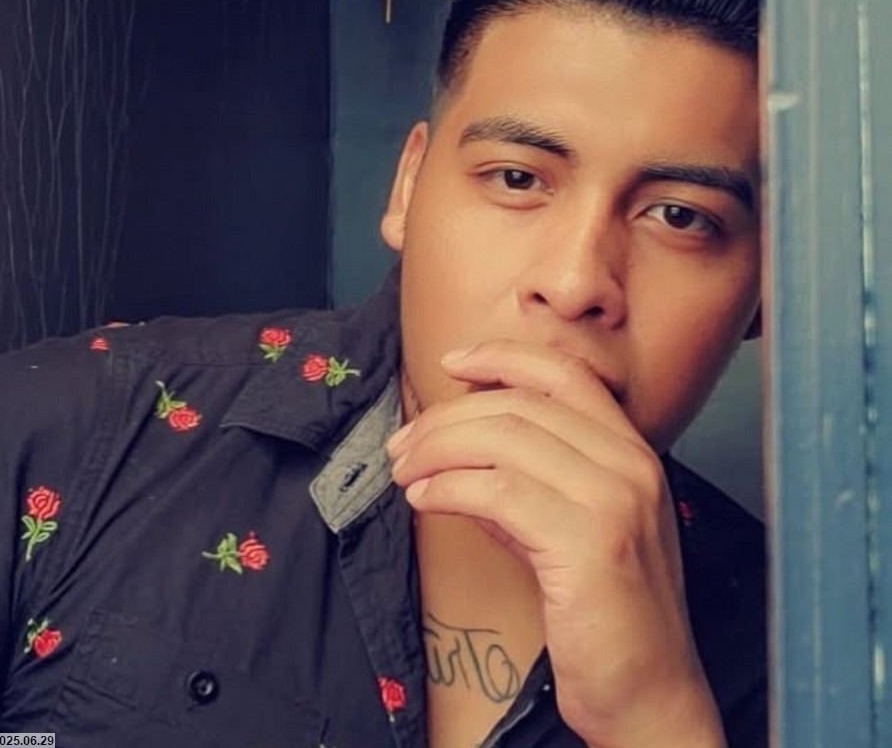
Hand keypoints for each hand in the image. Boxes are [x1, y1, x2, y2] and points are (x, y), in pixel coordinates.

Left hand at [387, 339, 726, 747]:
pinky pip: (500, 492)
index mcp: (632, 453)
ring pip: (505, 441)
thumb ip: (526, 484)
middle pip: (521, 406)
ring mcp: (615, 501)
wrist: (651, 695)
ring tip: (405, 469)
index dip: (504, 358)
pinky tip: (425, 499)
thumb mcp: (571, 529)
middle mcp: (631, 465)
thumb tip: (459, 457)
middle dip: (448, 417)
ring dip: (439, 449)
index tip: (452, 363)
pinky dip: (450, 488)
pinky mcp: (590, 544)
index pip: (565, 375)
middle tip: (404, 443)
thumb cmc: (608, 615)